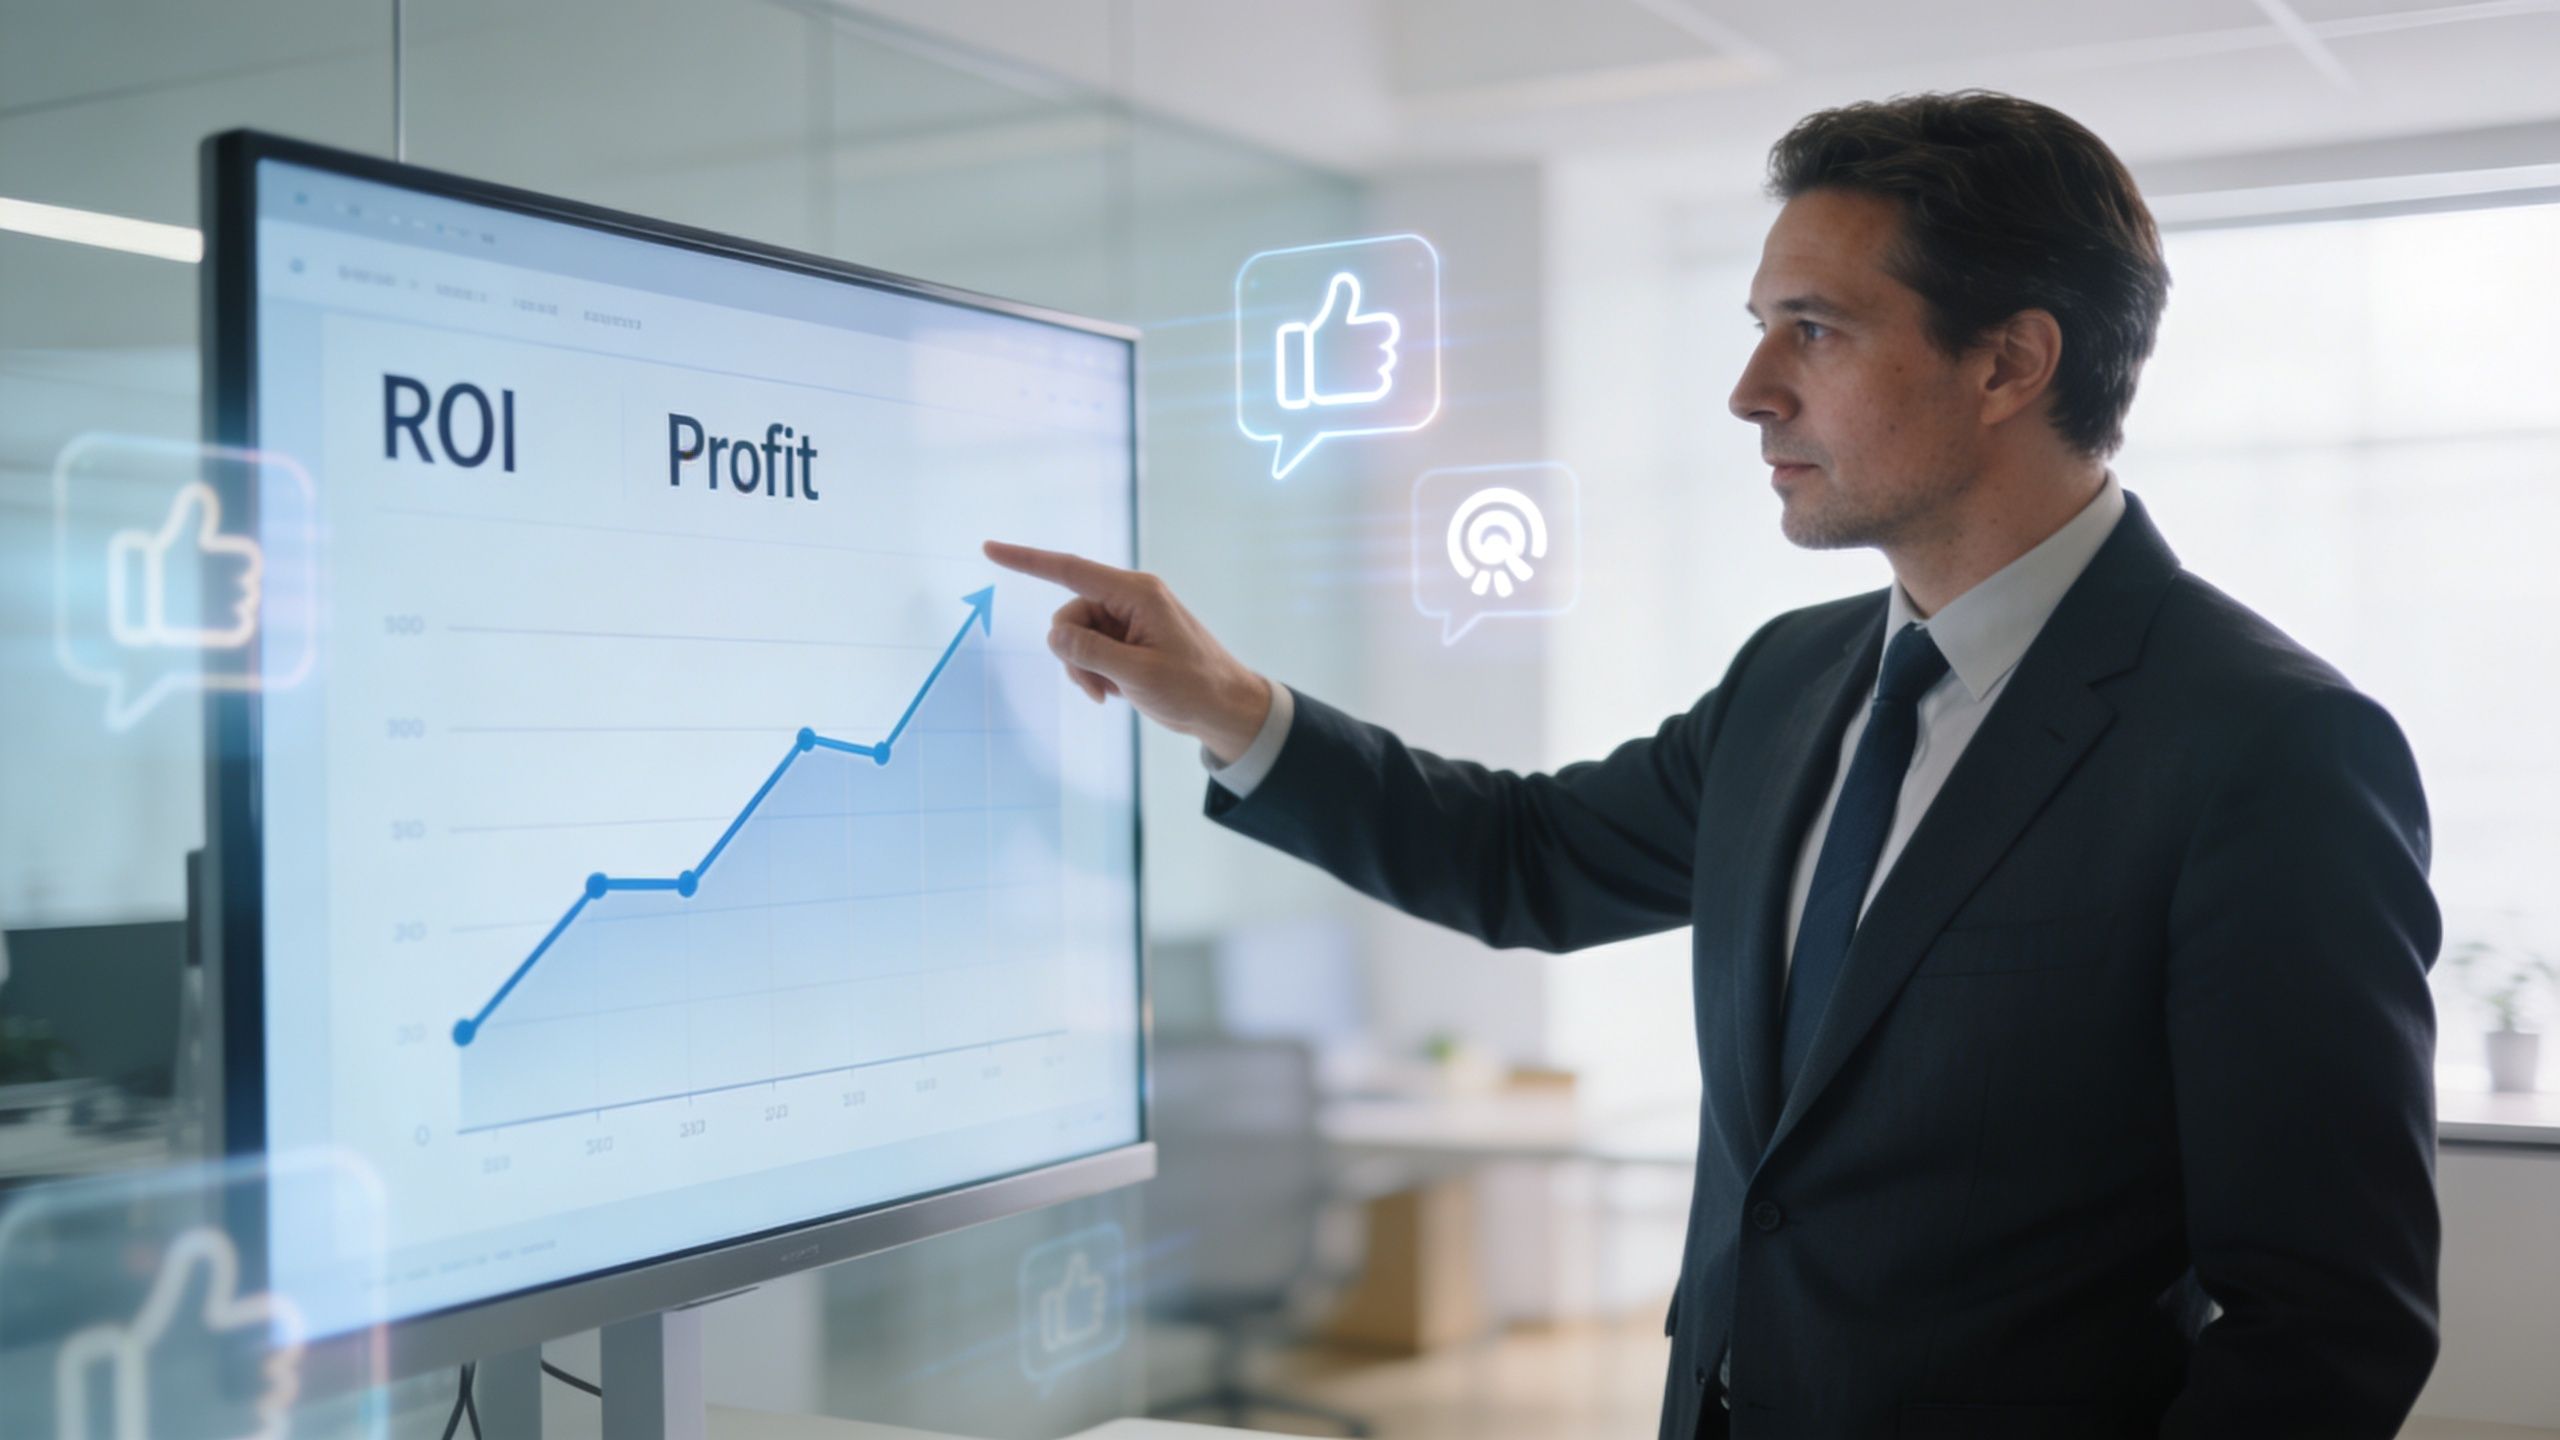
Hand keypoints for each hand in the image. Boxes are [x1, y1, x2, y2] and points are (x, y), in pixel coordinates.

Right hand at [981, 540, 1272, 763]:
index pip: (1070, 570)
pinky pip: (1091, 649)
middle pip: (1070, 615)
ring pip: (1077, 637)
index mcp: (1136, 594)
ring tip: (1111, 693)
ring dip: (1084, 669)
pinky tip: (1115, 692)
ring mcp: (1129, 619)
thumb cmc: (1193, 688)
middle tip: (1097, 688)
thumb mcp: (1138, 674)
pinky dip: (1094, 673)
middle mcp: (1130, 599)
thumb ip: (1091, 652)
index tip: (990, 549)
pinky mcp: (1129, 639)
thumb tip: (1053, 634)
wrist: (1225, 708)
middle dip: (1073, 654)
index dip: (1027, 560)